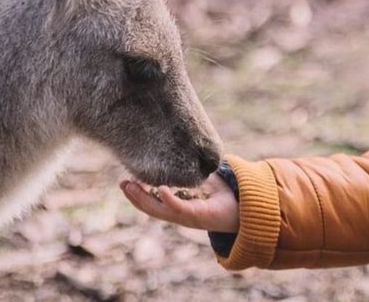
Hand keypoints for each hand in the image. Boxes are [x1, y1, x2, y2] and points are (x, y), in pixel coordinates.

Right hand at [120, 173, 238, 232]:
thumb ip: (191, 172)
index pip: (154, 202)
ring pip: (160, 210)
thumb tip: (182, 151)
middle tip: (122, 184)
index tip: (126, 182)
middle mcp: (180, 214)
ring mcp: (188, 216)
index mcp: (180, 207)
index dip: (139, 195)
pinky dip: (169, 200)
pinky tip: (160, 189)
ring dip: (144, 199)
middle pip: (152, 208)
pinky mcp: (199, 215)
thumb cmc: (226, 195)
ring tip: (131, 186)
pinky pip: (180, 208)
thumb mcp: (204, 180)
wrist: (246, 208)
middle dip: (135, 197)